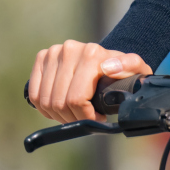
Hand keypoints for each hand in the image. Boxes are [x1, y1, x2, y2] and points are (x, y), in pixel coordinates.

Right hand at [29, 40, 151, 122]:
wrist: (107, 58)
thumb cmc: (122, 71)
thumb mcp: (135, 69)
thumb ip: (130, 66)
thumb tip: (109, 67)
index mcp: (91, 54)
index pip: (76, 99)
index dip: (85, 116)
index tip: (97, 119)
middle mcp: (70, 49)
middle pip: (60, 103)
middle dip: (72, 118)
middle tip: (85, 119)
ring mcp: (53, 52)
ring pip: (45, 101)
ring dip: (58, 115)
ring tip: (74, 114)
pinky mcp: (42, 57)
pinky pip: (34, 94)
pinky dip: (44, 108)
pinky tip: (59, 109)